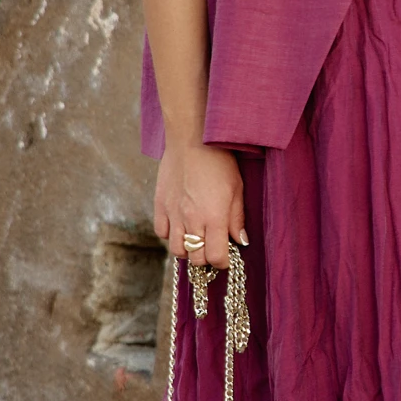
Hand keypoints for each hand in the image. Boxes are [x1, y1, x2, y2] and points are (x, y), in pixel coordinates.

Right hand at [155, 141, 246, 267]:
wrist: (191, 139)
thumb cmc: (219, 161)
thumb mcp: (237, 189)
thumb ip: (237, 219)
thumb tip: (240, 241)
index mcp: (214, 218)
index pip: (216, 257)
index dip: (223, 261)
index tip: (227, 255)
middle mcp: (192, 220)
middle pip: (196, 258)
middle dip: (206, 258)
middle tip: (213, 247)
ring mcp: (173, 214)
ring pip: (177, 250)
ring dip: (188, 249)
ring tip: (197, 237)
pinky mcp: (160, 205)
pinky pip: (162, 232)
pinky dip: (171, 234)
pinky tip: (181, 225)